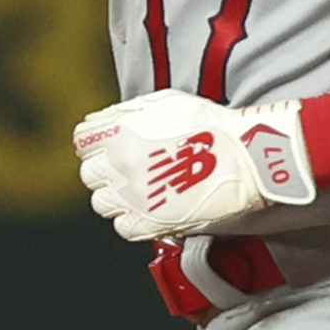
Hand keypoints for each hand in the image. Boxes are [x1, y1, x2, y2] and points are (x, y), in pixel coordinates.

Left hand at [73, 90, 315, 241]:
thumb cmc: (212, 127)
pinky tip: (150, 208)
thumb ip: (127, 112)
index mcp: (120, 133)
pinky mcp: (148, 224)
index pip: (83, 141)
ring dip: (117, 196)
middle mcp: (120, 165)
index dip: (96, 143)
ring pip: (102, 203)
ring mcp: (133, 197)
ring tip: (143, 190)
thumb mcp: (166, 102)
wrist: (246, 159)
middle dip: (106, 170)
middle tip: (130, 169)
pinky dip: (131, 219)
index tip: (106, 146)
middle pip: (90, 174)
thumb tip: (100, 121)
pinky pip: (122, 226)